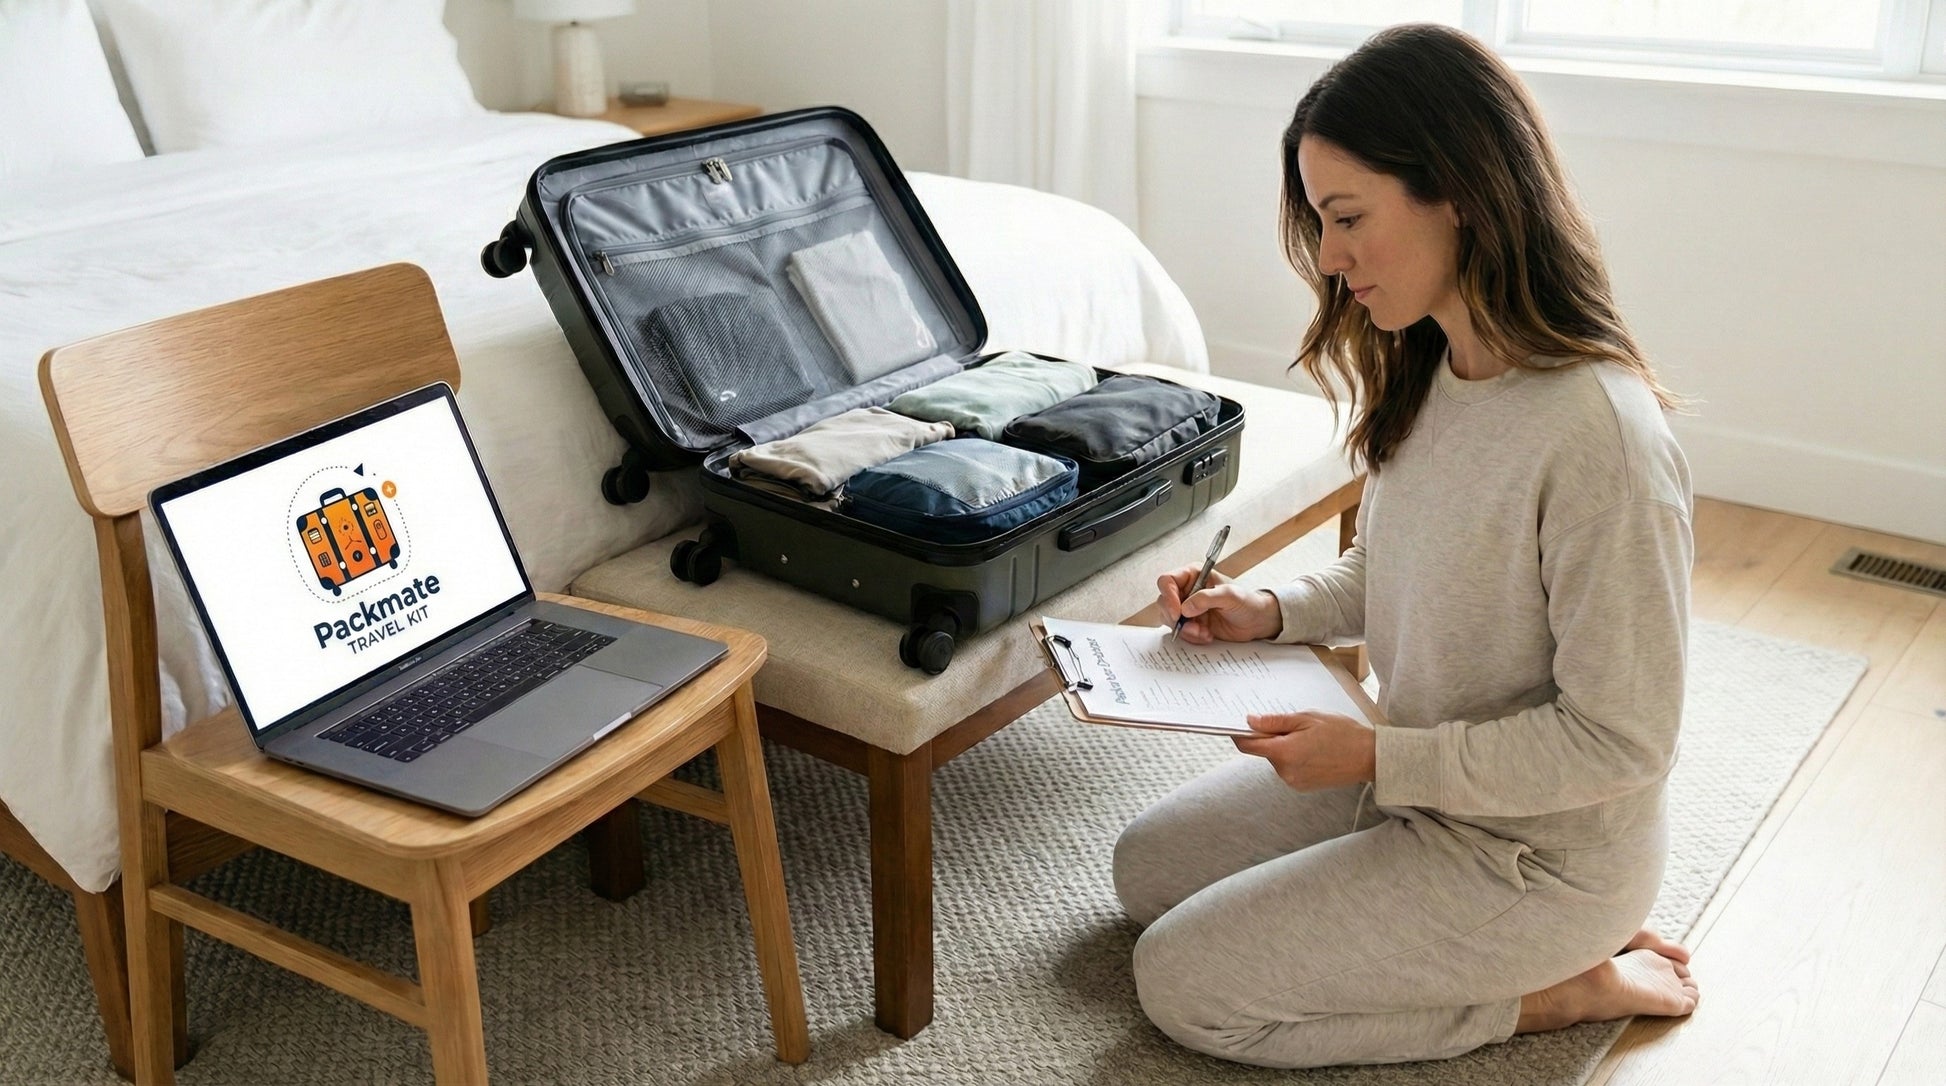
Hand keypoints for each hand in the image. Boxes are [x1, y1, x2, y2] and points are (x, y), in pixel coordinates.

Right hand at [1156, 566, 1282, 642]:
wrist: (1257, 621)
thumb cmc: (1247, 602)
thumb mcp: (1230, 596)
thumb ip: (1206, 598)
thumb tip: (1185, 608)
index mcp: (1193, 575)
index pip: (1167, 581)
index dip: (1168, 596)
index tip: (1177, 612)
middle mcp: (1186, 590)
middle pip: (1163, 602)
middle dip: (1175, 618)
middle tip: (1192, 626)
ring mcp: (1187, 608)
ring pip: (1169, 619)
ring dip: (1185, 630)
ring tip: (1204, 632)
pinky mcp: (1191, 623)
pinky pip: (1180, 632)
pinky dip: (1191, 637)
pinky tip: (1207, 635)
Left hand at [1233, 711, 1375, 791]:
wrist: (1369, 757)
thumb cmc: (1342, 734)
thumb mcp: (1307, 718)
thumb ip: (1275, 721)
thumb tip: (1251, 721)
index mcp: (1284, 752)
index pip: (1248, 745)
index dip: (1240, 733)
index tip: (1239, 724)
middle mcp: (1285, 771)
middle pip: (1264, 751)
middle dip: (1272, 738)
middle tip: (1295, 726)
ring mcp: (1294, 782)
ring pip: (1277, 760)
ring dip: (1285, 748)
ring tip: (1310, 739)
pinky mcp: (1302, 787)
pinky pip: (1289, 769)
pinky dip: (1294, 759)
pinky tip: (1314, 751)